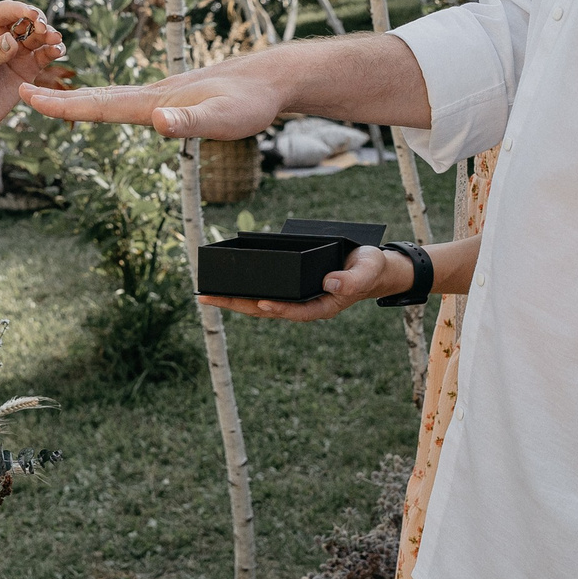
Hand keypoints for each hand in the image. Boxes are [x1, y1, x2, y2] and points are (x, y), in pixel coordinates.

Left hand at [0, 1, 68, 135]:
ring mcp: (16, 51)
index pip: (4, 10)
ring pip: (37, 36)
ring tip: (55, 40)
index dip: (20, 9)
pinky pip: (43, 55)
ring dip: (48, 35)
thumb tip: (11, 41)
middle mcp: (2, 34)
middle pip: (25, 20)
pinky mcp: (27, 68)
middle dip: (38, 21)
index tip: (32, 14)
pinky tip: (58, 51)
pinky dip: (52, 51)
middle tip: (44, 29)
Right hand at [18, 52, 289, 141]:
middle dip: (60, 99)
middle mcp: (154, 94)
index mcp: (156, 101)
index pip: (101, 105)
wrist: (271, 79)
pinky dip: (106, 101)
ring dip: (80, 99)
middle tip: (23, 95)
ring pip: (111, 97)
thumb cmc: (249, 101)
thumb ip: (190, 121)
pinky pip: (129, 100)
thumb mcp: (223, 118)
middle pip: (97, 97)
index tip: (28, 98)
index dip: (64, 105)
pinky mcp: (175, 97)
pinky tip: (110, 105)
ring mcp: (163, 94)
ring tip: (53, 100)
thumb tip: (159, 122)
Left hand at [202, 243, 412, 321]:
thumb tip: (328, 281)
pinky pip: (264, 290)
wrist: (371, 268)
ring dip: (233, 298)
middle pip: (266, 309)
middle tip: (208, 298)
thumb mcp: (366, 271)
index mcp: (322, 306)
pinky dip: (244, 288)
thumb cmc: (369, 269)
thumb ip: (351, 279)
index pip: (296, 311)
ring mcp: (295, 298)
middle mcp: (304, 305)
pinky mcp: (291, 288)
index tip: (261, 303)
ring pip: (259, 302)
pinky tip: (227, 285)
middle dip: (237, 303)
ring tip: (206, 295)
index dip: (279, 308)